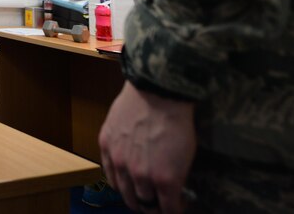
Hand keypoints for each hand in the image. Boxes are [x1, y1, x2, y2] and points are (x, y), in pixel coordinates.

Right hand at [98, 82, 195, 213]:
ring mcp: (120, 161)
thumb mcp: (186, 156)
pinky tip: (122, 182)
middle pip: (143, 204)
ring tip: (138, 196)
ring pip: (124, 192)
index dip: (171, 211)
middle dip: (151, 207)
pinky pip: (108, 174)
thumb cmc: (177, 121)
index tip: (173, 208)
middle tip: (155, 205)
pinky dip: (116, 182)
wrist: (157, 93)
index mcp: (165, 180)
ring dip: (132, 198)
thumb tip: (172, 191)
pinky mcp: (106, 146)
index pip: (168, 209)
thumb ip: (175, 178)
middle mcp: (140, 176)